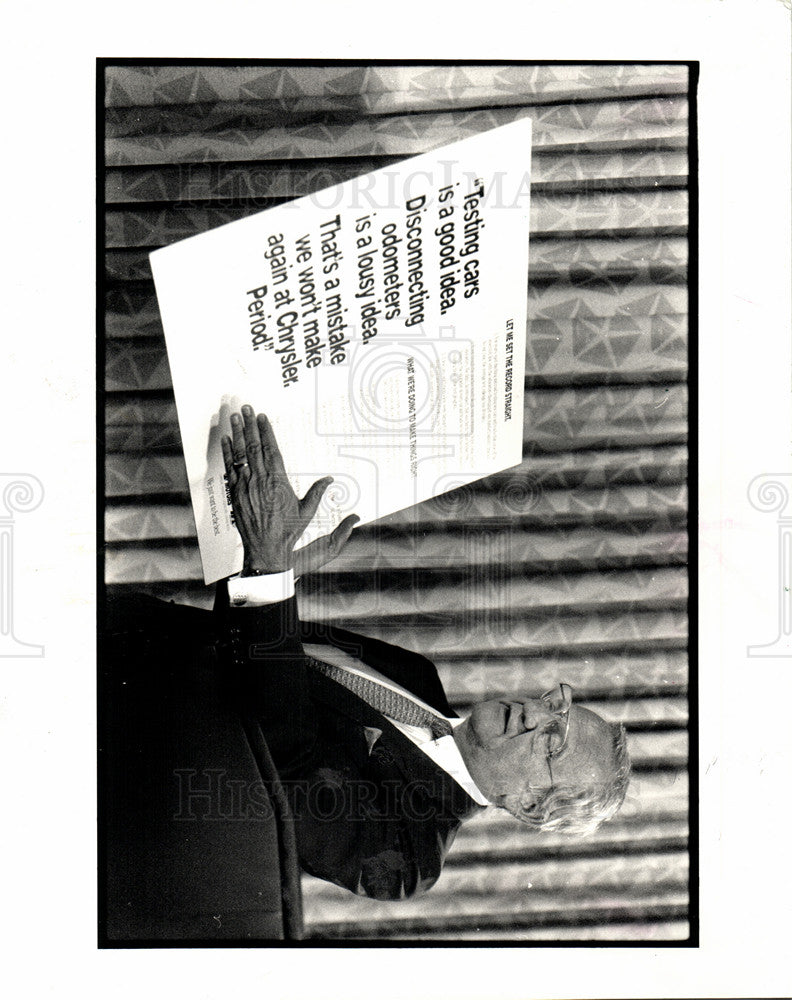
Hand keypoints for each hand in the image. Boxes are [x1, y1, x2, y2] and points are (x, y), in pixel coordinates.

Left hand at [221, 404, 357, 575]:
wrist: (266, 549)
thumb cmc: (288, 531)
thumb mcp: (306, 512)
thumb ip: (316, 493)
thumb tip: (329, 479)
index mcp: (278, 481)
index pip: (271, 450)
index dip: (266, 431)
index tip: (262, 416)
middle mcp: (260, 480)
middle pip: (254, 447)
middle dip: (250, 425)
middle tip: (245, 407)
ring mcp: (246, 486)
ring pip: (240, 455)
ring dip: (237, 434)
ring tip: (234, 416)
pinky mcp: (236, 494)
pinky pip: (230, 469)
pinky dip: (227, 453)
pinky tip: (225, 440)